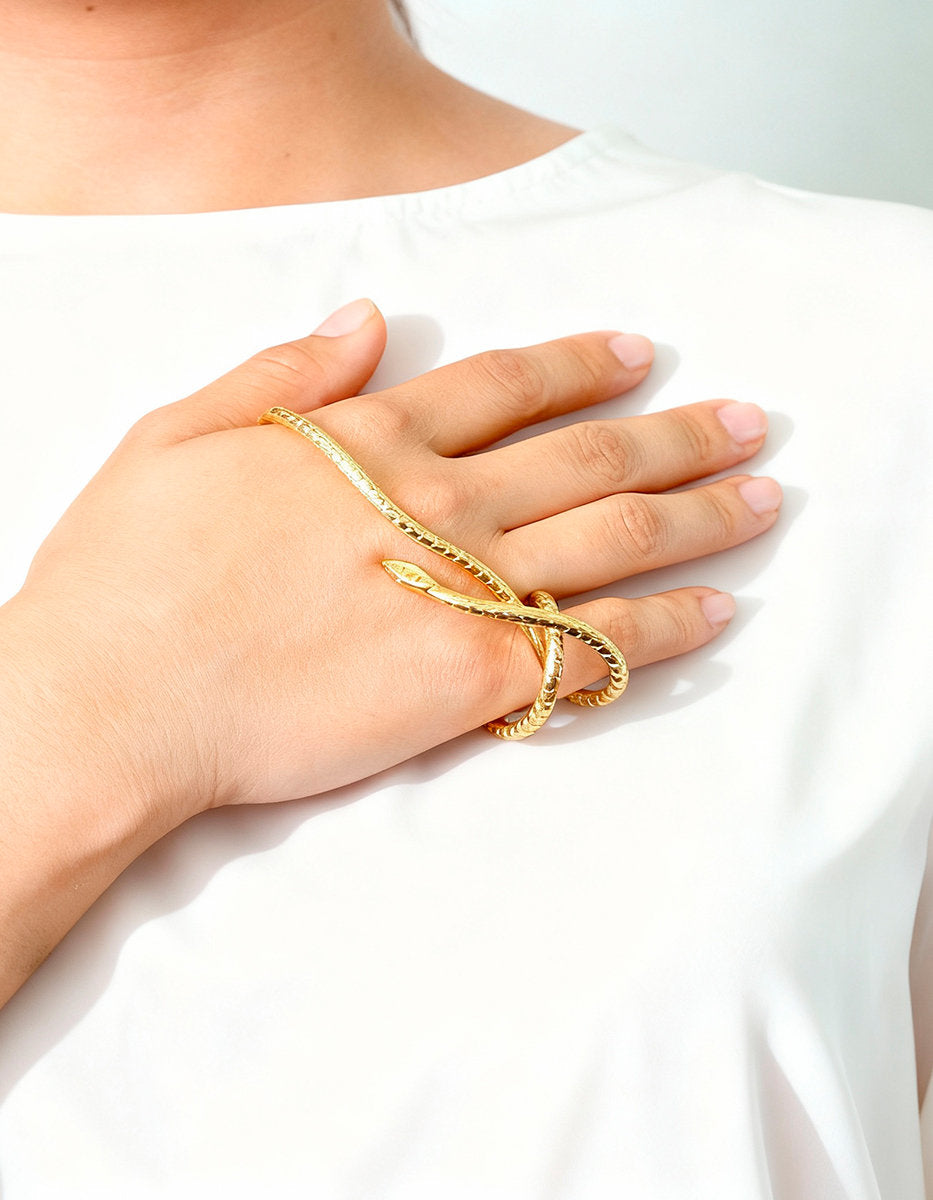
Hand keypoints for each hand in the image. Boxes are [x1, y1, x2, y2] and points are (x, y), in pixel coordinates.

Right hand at [8, 299, 780, 821]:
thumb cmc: (127, 574)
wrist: (117, 699)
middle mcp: (434, 502)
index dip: (581, 365)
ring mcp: (461, 587)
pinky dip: (666, 627)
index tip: (641, 353)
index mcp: (367, 440)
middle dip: (677, 434)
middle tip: (746, 422)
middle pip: (588, 457)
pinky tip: (718, 610)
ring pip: (614, 540)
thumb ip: (284, 372)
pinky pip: (594, 646)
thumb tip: (364, 318)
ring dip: (700, 514)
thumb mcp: (179, 431)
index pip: (505, 387)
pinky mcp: (470, 677)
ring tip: (763, 497)